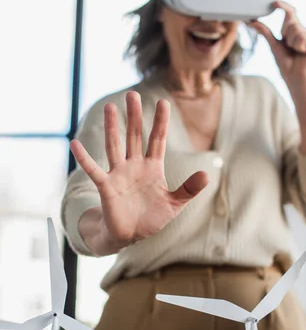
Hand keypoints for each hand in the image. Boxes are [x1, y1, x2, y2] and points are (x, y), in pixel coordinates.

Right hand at [70, 92, 208, 250]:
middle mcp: (135, 166)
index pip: (157, 140)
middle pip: (135, 136)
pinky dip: (84, 158)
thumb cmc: (152, 218)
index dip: (160, 122)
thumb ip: (189, 189)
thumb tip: (207, 175)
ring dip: (112, 128)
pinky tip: (75, 144)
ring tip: (110, 107)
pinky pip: (93, 170)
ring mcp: (119, 174)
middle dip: (134, 116)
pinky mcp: (106, 186)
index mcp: (152, 167)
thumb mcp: (174, 204)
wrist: (131, 236)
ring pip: (115, 146)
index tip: (164, 102)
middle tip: (132, 94)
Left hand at [249, 1, 305, 84]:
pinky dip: (299, 46)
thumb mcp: (273, 45)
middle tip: (289, 48)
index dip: (283, 6)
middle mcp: (303, 30)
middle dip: (286, 35)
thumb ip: (265, 31)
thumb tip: (251, 21)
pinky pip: (303, 36)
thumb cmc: (286, 64)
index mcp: (294, 30)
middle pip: (291, 22)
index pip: (289, 13)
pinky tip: (303, 53)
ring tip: (296, 52)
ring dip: (292, 43)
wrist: (295, 77)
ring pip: (296, 30)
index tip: (274, 2)